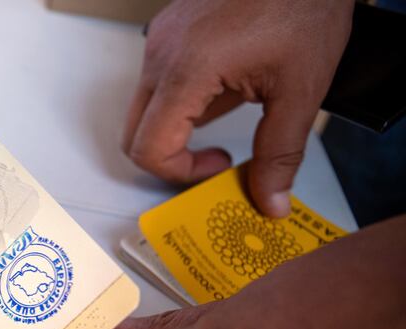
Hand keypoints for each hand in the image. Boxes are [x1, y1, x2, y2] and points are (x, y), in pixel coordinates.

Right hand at [122, 0, 353, 217]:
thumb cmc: (303, 4)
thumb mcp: (300, 89)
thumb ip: (280, 152)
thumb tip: (270, 201)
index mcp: (188, 70)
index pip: (148, 149)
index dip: (179, 173)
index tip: (217, 167)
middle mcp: (161, 54)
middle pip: (134, 135)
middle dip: (171, 158)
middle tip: (212, 158)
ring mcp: (160, 40)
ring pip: (145, 109)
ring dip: (178, 126)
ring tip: (231, 108)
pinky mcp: (167, 31)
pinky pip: (158, 81)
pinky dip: (182, 99)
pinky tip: (226, 84)